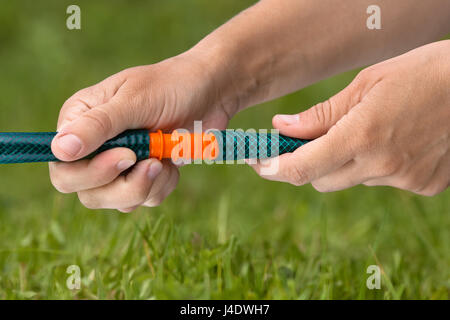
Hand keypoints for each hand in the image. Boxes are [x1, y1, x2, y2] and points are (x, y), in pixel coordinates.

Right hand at [49, 51, 232, 211]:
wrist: (210, 94)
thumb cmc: (171, 86)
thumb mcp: (134, 100)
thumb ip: (98, 125)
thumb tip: (60, 150)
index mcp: (81, 122)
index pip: (63, 166)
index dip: (90, 172)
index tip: (127, 156)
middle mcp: (95, 147)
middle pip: (87, 192)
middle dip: (123, 186)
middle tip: (152, 162)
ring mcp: (120, 166)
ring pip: (117, 202)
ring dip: (147, 186)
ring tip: (165, 158)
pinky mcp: (144, 176)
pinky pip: (145, 200)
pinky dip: (162, 186)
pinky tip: (172, 163)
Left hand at [249, 40, 449, 195]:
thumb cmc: (422, 72)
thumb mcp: (366, 84)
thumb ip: (321, 114)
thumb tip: (282, 127)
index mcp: (362, 134)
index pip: (303, 167)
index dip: (275, 169)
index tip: (260, 164)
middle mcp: (382, 163)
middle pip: (321, 180)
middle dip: (309, 164)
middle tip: (306, 144)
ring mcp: (405, 178)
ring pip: (353, 179)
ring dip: (347, 161)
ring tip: (369, 130)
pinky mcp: (424, 185)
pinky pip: (383, 180)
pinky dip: (377, 165)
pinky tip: (394, 141)